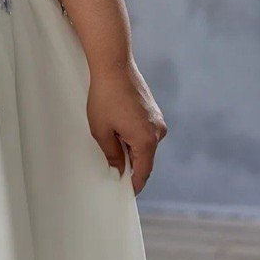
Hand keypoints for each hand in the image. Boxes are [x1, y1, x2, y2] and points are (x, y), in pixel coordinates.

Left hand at [86, 59, 167, 194]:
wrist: (114, 66)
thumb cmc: (105, 97)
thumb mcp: (101, 131)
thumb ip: (112, 154)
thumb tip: (119, 170)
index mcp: (146, 140)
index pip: (143, 172)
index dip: (134, 185)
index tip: (125, 193)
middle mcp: (158, 132)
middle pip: (145, 159)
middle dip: (130, 166)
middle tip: (113, 171)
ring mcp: (158, 120)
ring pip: (145, 145)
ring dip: (131, 149)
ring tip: (111, 142)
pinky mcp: (154, 112)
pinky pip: (145, 132)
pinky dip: (134, 137)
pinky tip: (118, 129)